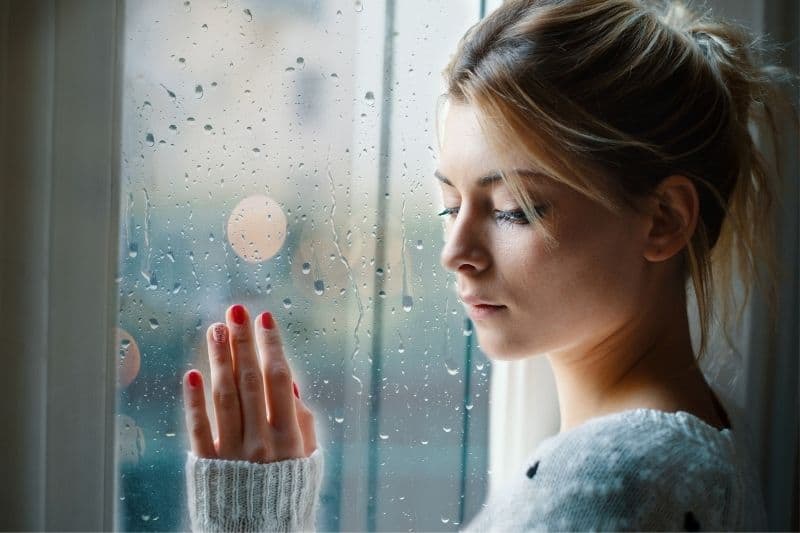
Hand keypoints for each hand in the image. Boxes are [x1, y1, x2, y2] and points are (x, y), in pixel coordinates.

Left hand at [182, 304, 317, 461]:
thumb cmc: (287, 495)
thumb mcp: (308, 461)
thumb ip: (302, 423)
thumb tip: (292, 385)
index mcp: (290, 437)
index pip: (280, 380)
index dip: (272, 347)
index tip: (265, 319)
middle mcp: (261, 441)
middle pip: (251, 381)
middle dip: (244, 343)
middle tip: (236, 311)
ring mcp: (233, 452)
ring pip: (225, 397)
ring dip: (220, 360)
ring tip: (215, 329)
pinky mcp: (208, 464)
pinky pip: (199, 428)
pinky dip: (194, 400)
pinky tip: (192, 374)